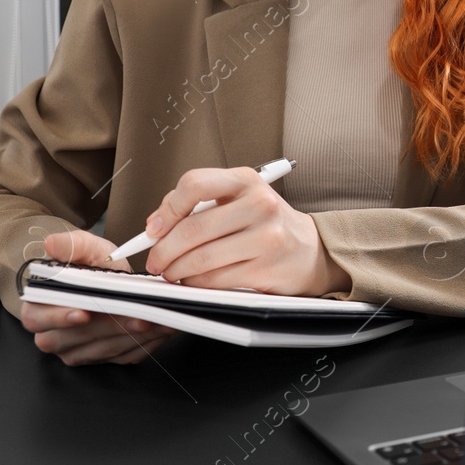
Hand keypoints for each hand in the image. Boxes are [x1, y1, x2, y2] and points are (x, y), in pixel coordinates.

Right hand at [20, 230, 178, 365]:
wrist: (112, 281)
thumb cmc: (93, 265)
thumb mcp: (86, 247)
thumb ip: (70, 244)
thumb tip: (51, 243)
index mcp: (38, 306)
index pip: (37, 318)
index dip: (60, 317)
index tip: (84, 312)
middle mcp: (52, 334)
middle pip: (74, 338)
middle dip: (108, 327)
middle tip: (135, 316)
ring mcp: (76, 350)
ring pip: (101, 350)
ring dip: (130, 336)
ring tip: (155, 319)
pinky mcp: (101, 358)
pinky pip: (121, 357)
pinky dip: (143, 343)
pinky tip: (159, 329)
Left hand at [141, 167, 343, 295]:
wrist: (310, 250)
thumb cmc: (266, 224)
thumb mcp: (238, 200)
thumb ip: (199, 205)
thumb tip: (156, 226)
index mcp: (246, 180)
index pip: (194, 184)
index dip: (167, 209)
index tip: (154, 229)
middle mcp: (259, 204)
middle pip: (194, 228)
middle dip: (164, 250)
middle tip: (156, 260)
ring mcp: (266, 237)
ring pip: (201, 258)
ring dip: (176, 270)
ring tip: (172, 272)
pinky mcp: (266, 268)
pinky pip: (215, 280)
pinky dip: (195, 284)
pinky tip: (194, 280)